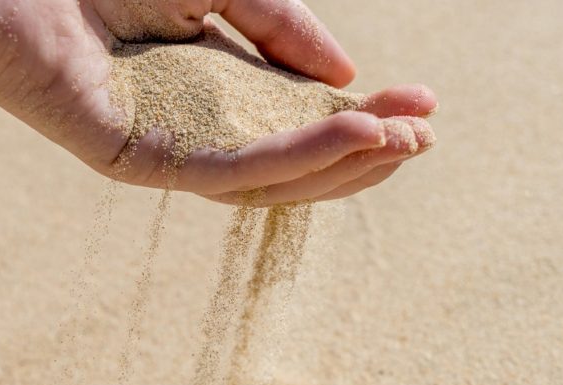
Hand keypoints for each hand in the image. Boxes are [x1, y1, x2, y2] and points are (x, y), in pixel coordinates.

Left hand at [0, 0, 437, 205]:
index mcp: (213, 91)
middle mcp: (194, 129)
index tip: (425, 102)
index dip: (365, 117)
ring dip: (340, 162)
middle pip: (293, 162)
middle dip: (364, 150)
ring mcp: (165, 150)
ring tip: (400, 138)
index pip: (301, 121)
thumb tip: (350, 78)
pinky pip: (226, 169)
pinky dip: (293, 153)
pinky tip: (349, 132)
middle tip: (425, 133)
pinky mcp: (137, 159)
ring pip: (268, 179)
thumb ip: (281, 27)